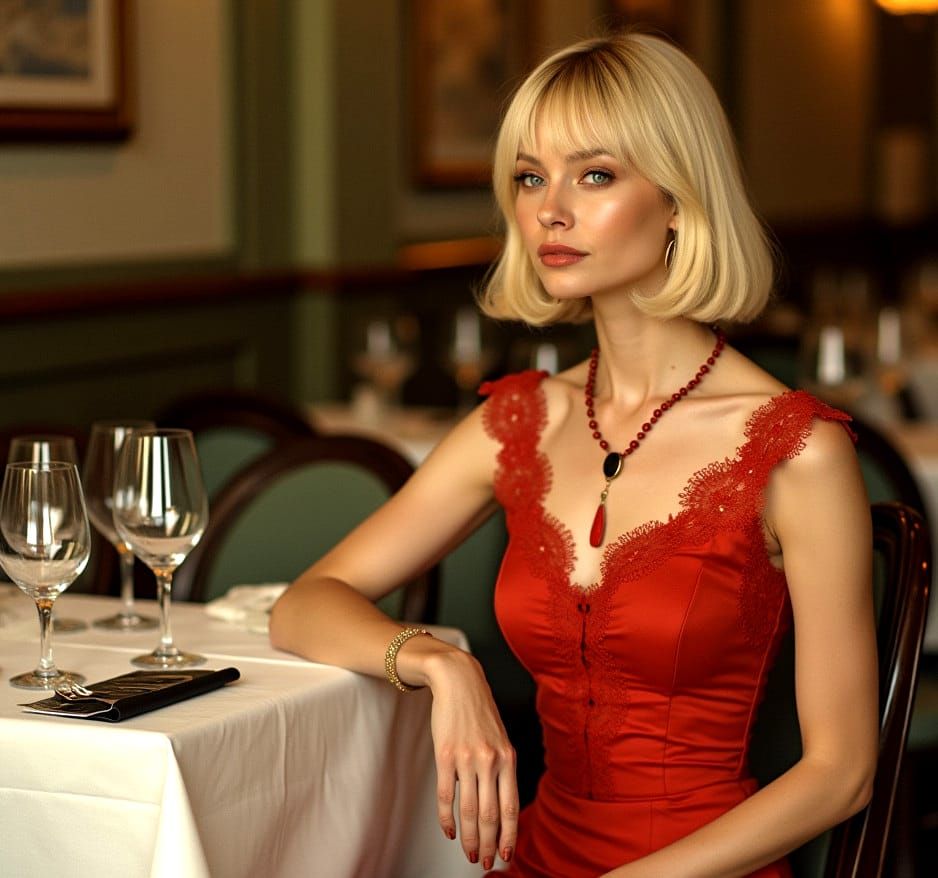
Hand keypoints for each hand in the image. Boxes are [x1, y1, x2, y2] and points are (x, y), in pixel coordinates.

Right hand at [426, 650, 518, 869]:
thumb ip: (502, 768)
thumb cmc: (479, 712)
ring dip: (469, 837)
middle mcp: (490, 760)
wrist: (458, 682)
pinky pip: (445, 796)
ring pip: (469, 810)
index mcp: (508, 758)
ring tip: (468, 854)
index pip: (511, 807)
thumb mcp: (500, 738)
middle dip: (488, 844)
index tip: (505, 856)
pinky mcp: (444, 756)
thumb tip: (502, 805)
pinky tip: (449, 831)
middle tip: (484, 863)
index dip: (508, 836)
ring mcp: (466, 759)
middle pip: (490, 815)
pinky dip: (446, 818)